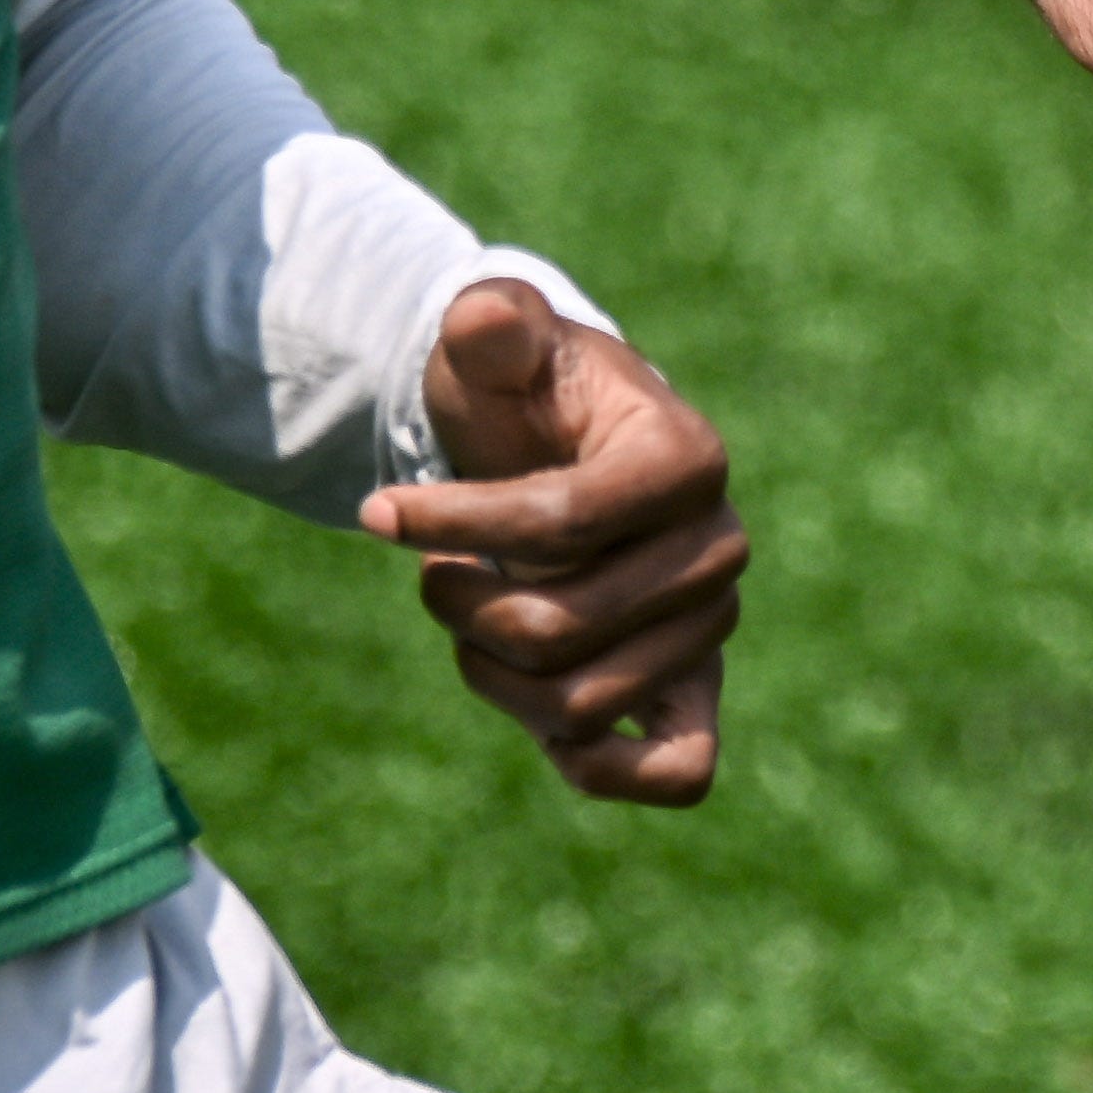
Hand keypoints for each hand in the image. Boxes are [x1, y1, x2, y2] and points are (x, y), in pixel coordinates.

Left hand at [359, 280, 743, 806]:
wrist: (561, 452)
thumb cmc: (525, 395)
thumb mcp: (498, 343)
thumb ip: (489, 323)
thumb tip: (482, 322)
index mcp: (686, 454)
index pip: (561, 520)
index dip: (452, 523)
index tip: (375, 512)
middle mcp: (717, 546)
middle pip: (559, 626)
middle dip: (461, 607)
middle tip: (431, 576)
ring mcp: (712, 627)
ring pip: (584, 703)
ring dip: (491, 674)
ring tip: (465, 621)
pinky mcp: (697, 693)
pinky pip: (680, 770)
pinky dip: (602, 767)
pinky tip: (539, 730)